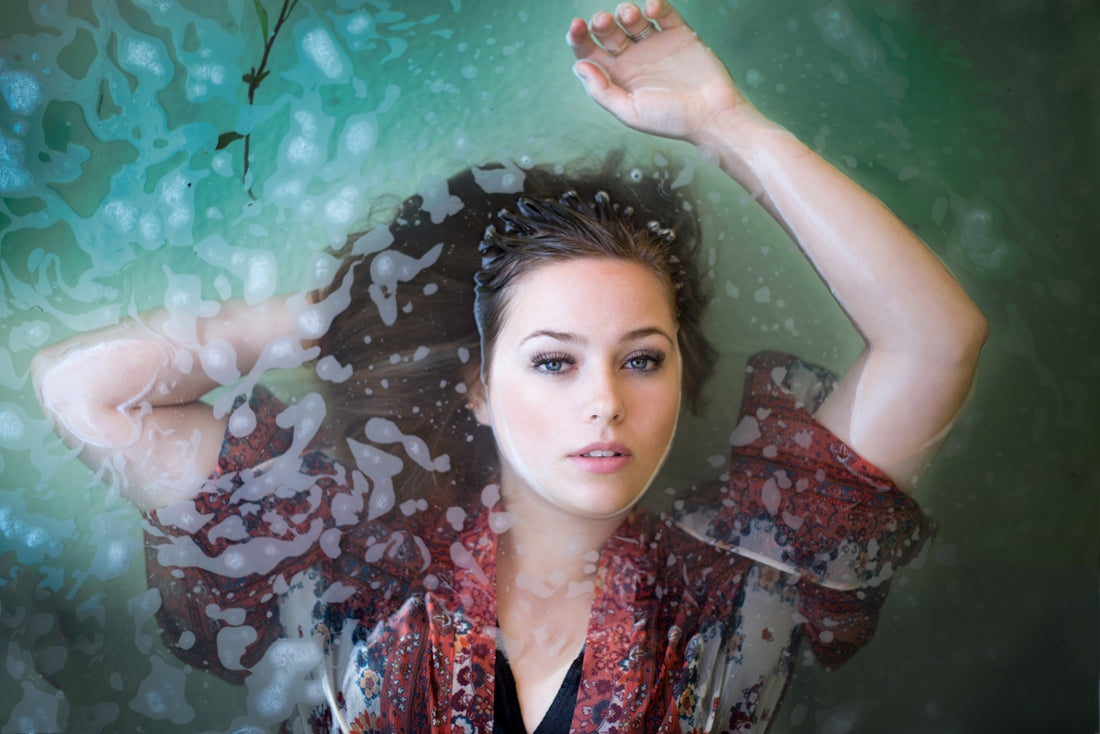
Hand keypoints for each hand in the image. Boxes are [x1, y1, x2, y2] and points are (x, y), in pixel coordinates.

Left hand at [567, 0, 753, 142]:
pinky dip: (656, 5)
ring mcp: (656, 44)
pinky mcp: (679, 33)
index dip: (578, 38)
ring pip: (633, 19)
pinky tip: (652, 8)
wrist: (713, 114)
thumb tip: (579, 66)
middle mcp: (634, 59)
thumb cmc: (672, 120)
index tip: (576, 26)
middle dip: (601, 23)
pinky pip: (664, 13)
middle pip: (608, 33)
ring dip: (626, 12)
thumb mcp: (630, 112)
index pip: (590, 53)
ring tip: (630, 16)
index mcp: (618, 78)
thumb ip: (602, 91)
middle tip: (602, 22)